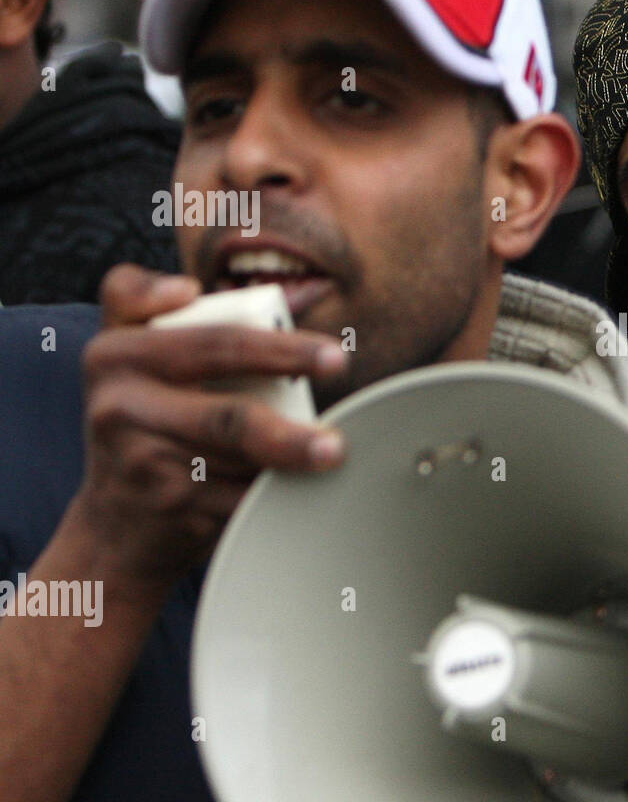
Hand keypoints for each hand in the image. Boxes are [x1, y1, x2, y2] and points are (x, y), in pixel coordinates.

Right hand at [66, 264, 349, 593]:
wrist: (115, 513)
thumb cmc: (142, 411)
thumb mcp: (125, 345)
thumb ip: (142, 296)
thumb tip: (192, 288)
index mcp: (118, 355)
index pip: (215, 344)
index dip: (280, 350)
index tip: (335, 357)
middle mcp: (120, 409)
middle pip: (228, 421)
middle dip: (290, 435)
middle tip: (337, 443)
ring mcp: (142, 466)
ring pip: (240, 467)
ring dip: (290, 469)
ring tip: (330, 463)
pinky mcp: (167, 511)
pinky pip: (238, 504)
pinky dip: (274, 499)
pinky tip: (300, 493)